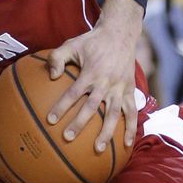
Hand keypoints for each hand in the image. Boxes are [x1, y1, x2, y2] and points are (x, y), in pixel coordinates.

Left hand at [46, 0, 141, 150]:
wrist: (121, 33)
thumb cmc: (92, 41)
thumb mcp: (72, 44)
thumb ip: (57, 57)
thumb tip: (51, 76)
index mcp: (91, 72)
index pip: (74, 92)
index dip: (62, 106)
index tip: (50, 120)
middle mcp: (106, 82)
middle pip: (92, 107)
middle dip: (80, 123)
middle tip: (68, 138)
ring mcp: (120, 88)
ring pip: (113, 114)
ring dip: (107, 132)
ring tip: (98, 149)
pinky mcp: (130, 91)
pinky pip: (132, 112)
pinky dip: (131, 128)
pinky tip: (127, 144)